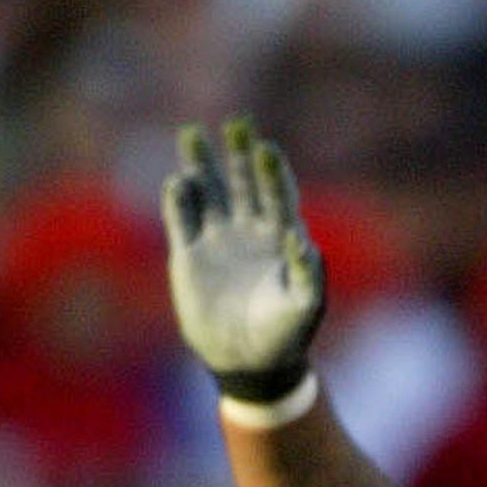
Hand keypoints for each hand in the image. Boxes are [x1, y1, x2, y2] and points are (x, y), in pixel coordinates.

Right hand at [163, 117, 325, 400]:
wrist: (250, 362)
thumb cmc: (287, 336)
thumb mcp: (305, 307)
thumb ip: (308, 276)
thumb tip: (305, 242)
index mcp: (281, 238)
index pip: (278, 196)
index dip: (272, 173)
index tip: (266, 149)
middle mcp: (250, 231)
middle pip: (242, 183)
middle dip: (239, 154)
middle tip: (237, 124)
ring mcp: (218, 240)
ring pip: (208, 192)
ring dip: (201, 164)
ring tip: (192, 133)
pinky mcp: (189, 255)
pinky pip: (181, 219)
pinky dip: (178, 200)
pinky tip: (178, 183)